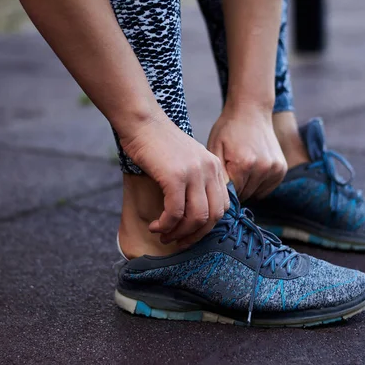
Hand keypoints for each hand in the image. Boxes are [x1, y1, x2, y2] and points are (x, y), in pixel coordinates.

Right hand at [120, 117, 228, 246]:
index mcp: (215, 168)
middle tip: (177, 242)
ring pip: (196, 218)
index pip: (222, 208)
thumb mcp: (186, 162)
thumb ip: (194, 183)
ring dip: (179, 233)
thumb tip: (192, 217)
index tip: (190, 235)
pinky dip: (166, 225)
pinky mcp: (175, 176)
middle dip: (195, 236)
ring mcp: (194, 173)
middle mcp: (209, 170)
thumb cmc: (158, 144)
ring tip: (164, 235)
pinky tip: (156, 226)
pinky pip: (175, 212)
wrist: (141, 121)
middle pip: (213, 217)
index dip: (207, 227)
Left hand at [207, 104, 286, 200]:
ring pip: (256, 194)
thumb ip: (218, 175)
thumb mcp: (215, 148)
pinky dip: (258, 185)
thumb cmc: (229, 129)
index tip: (219, 180)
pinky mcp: (281, 169)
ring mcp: (275, 169)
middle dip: (235, 189)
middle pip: (244, 195)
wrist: (251, 110)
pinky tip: (251, 170)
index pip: (231, 194)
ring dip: (247, 187)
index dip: (223, 189)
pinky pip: (266, 189)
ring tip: (240, 169)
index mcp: (244, 163)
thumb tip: (221, 198)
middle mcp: (263, 168)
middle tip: (229, 173)